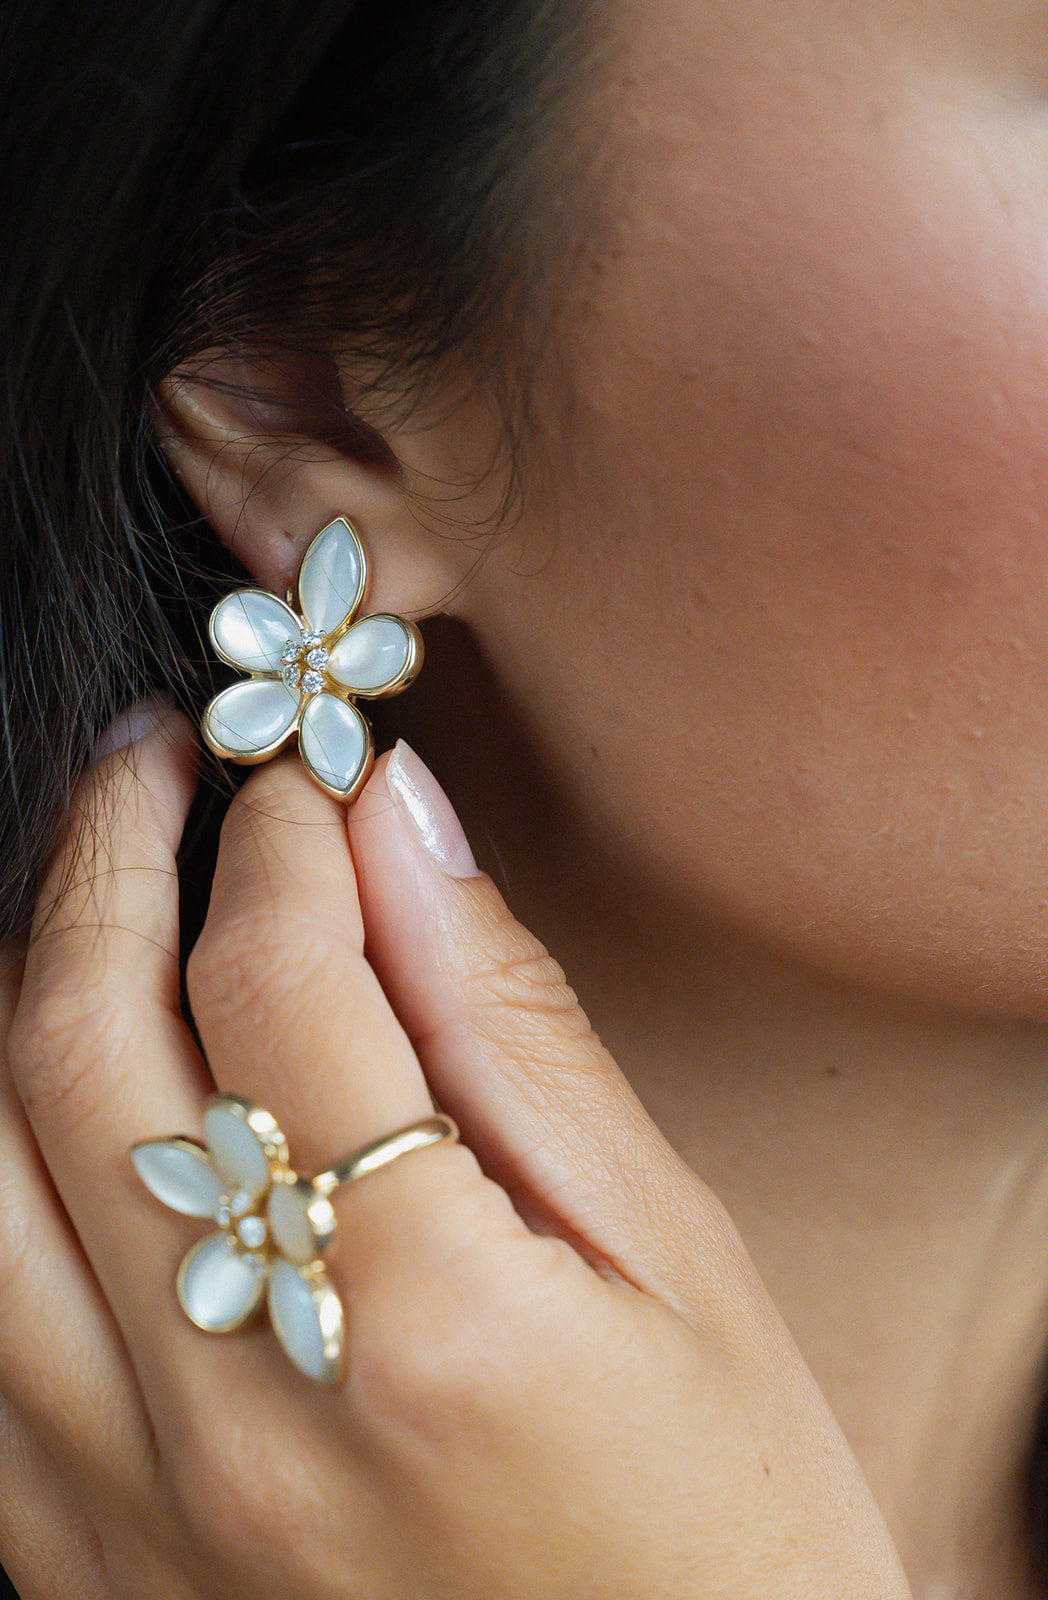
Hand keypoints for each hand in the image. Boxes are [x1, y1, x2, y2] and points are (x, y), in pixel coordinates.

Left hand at [0, 710, 910, 1598]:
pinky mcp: (82, 1567)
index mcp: (424, 1322)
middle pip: (83, 1050)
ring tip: (93, 894)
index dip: (281, 835)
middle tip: (151, 759)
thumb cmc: (723, 1535)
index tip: (302, 774)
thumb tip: (400, 824)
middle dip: (110, 856)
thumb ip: (516, 1029)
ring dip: (22, 989)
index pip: (280, 983)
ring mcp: (129, 1508)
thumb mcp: (675, 1262)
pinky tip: (57, 1099)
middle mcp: (236, 1418)